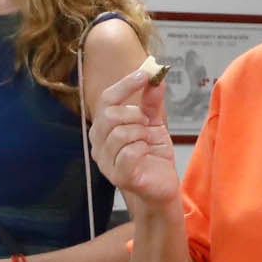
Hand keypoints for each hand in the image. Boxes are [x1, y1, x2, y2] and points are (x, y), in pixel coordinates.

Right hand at [88, 61, 179, 213]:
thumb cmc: (153, 156)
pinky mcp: (119, 177)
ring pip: (120, 134)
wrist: (162, 187)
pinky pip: (129, 153)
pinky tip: (147, 153)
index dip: (125, 85)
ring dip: (141, 134)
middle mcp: (99, 144)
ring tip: (147, 142)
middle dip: (135, 115)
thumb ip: (152, 102)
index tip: (144, 74)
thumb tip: (156, 77)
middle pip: (109, 116)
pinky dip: (143, 148)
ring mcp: (106, 162)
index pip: (106, 100)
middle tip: (147, 124)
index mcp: (103, 129)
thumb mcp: (154, 124)